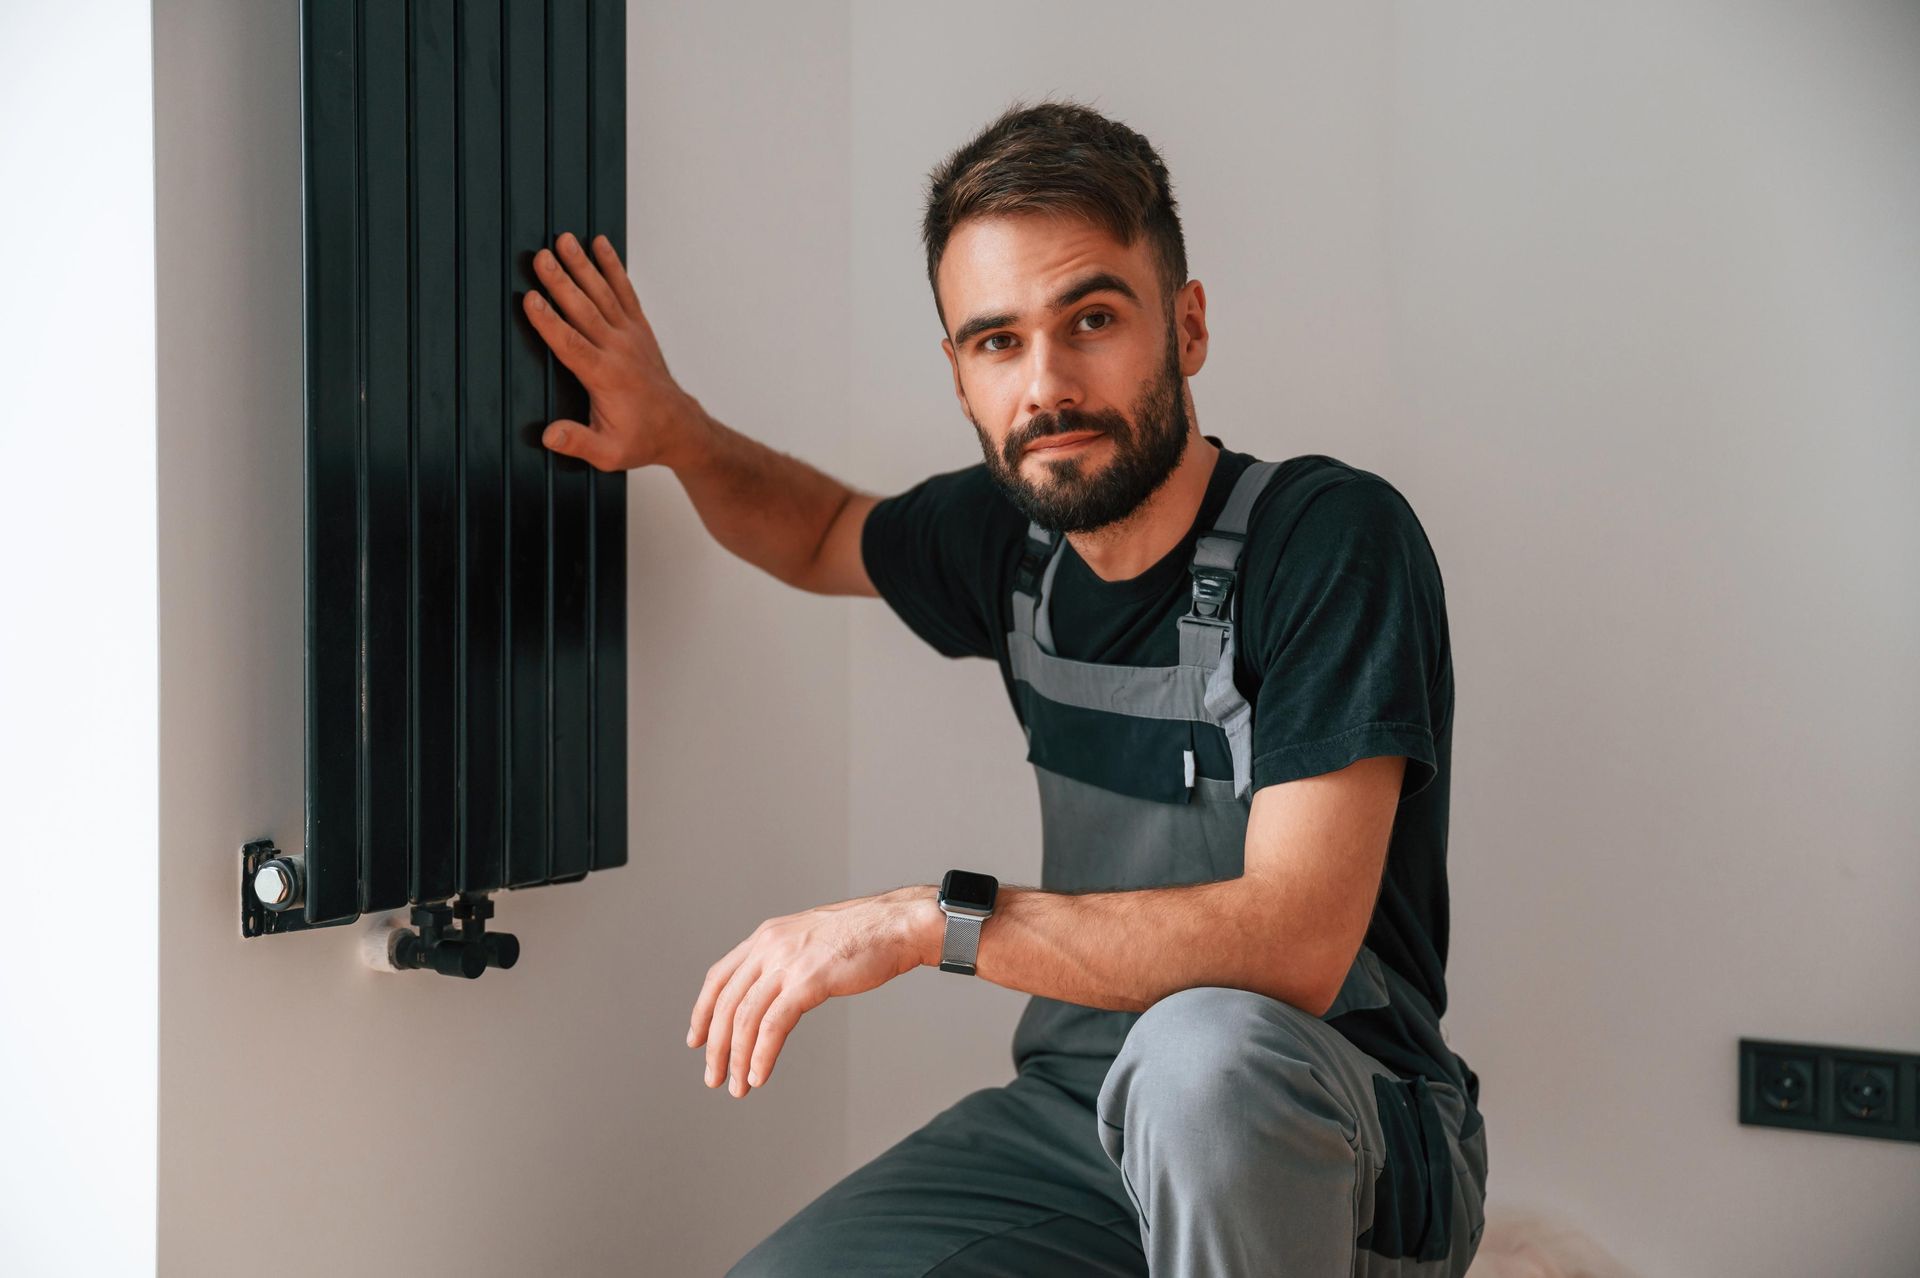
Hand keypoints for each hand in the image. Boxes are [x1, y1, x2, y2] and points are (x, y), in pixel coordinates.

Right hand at [521, 231, 703, 472]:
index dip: (549, 322)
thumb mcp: (608, 453)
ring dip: (582, 266)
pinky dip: (613, 267)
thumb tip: (549, 435)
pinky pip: (625, 291)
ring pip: (603, 294)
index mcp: (605, 377)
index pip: (571, 344)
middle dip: (561, 282)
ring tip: (563, 239)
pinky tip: (600, 244)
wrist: (679, 427)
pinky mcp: (639, 328)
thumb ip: (578, 442)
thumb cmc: (640, 439)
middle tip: (540, 257)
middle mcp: (618, 350)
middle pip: (584, 310)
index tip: (530, 299)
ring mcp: (630, 335)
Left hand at [688, 887, 935, 1097]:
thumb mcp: (810, 938)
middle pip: (726, 1003)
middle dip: (715, 1046)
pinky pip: (773, 1026)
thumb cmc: (864, 934)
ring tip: (738, 1086)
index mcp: (766, 936)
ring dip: (738, 1058)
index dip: (702, 1012)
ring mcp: (787, 962)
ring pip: (745, 1018)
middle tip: (714, 1077)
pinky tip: (760, 1075)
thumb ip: (787, 958)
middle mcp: (769, 946)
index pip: (718, 977)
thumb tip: (774, 989)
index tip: (696, 1040)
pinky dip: (762, 1055)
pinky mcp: (808, 981)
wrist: (898, 925)